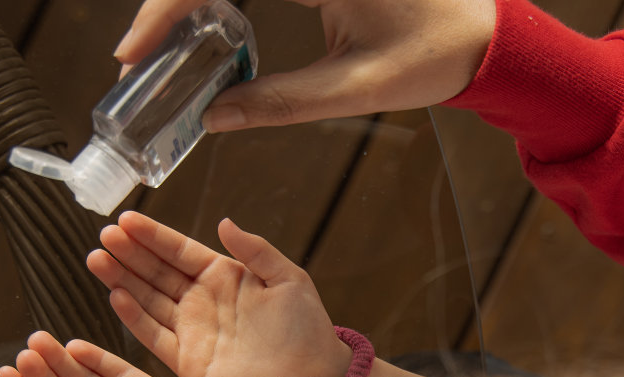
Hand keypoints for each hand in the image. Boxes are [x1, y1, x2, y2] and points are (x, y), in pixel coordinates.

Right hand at [87, 211, 349, 376]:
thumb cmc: (307, 327)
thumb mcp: (288, 279)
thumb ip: (255, 250)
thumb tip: (224, 223)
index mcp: (223, 276)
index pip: (179, 250)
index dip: (152, 235)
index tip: (126, 219)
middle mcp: (201, 300)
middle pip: (156, 272)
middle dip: (129, 253)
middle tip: (103, 236)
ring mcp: (192, 329)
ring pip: (148, 299)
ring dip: (122, 279)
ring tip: (97, 259)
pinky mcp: (187, 361)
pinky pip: (154, 336)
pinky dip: (134, 318)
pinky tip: (115, 295)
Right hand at [114, 0, 496, 131]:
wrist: (487, 35)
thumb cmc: (435, 53)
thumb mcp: (354, 88)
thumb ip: (279, 102)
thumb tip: (212, 117)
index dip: (166, 9)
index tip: (136, 51)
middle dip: (167, 7)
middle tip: (139, 57)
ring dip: (188, 2)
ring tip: (161, 48)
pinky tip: (201, 28)